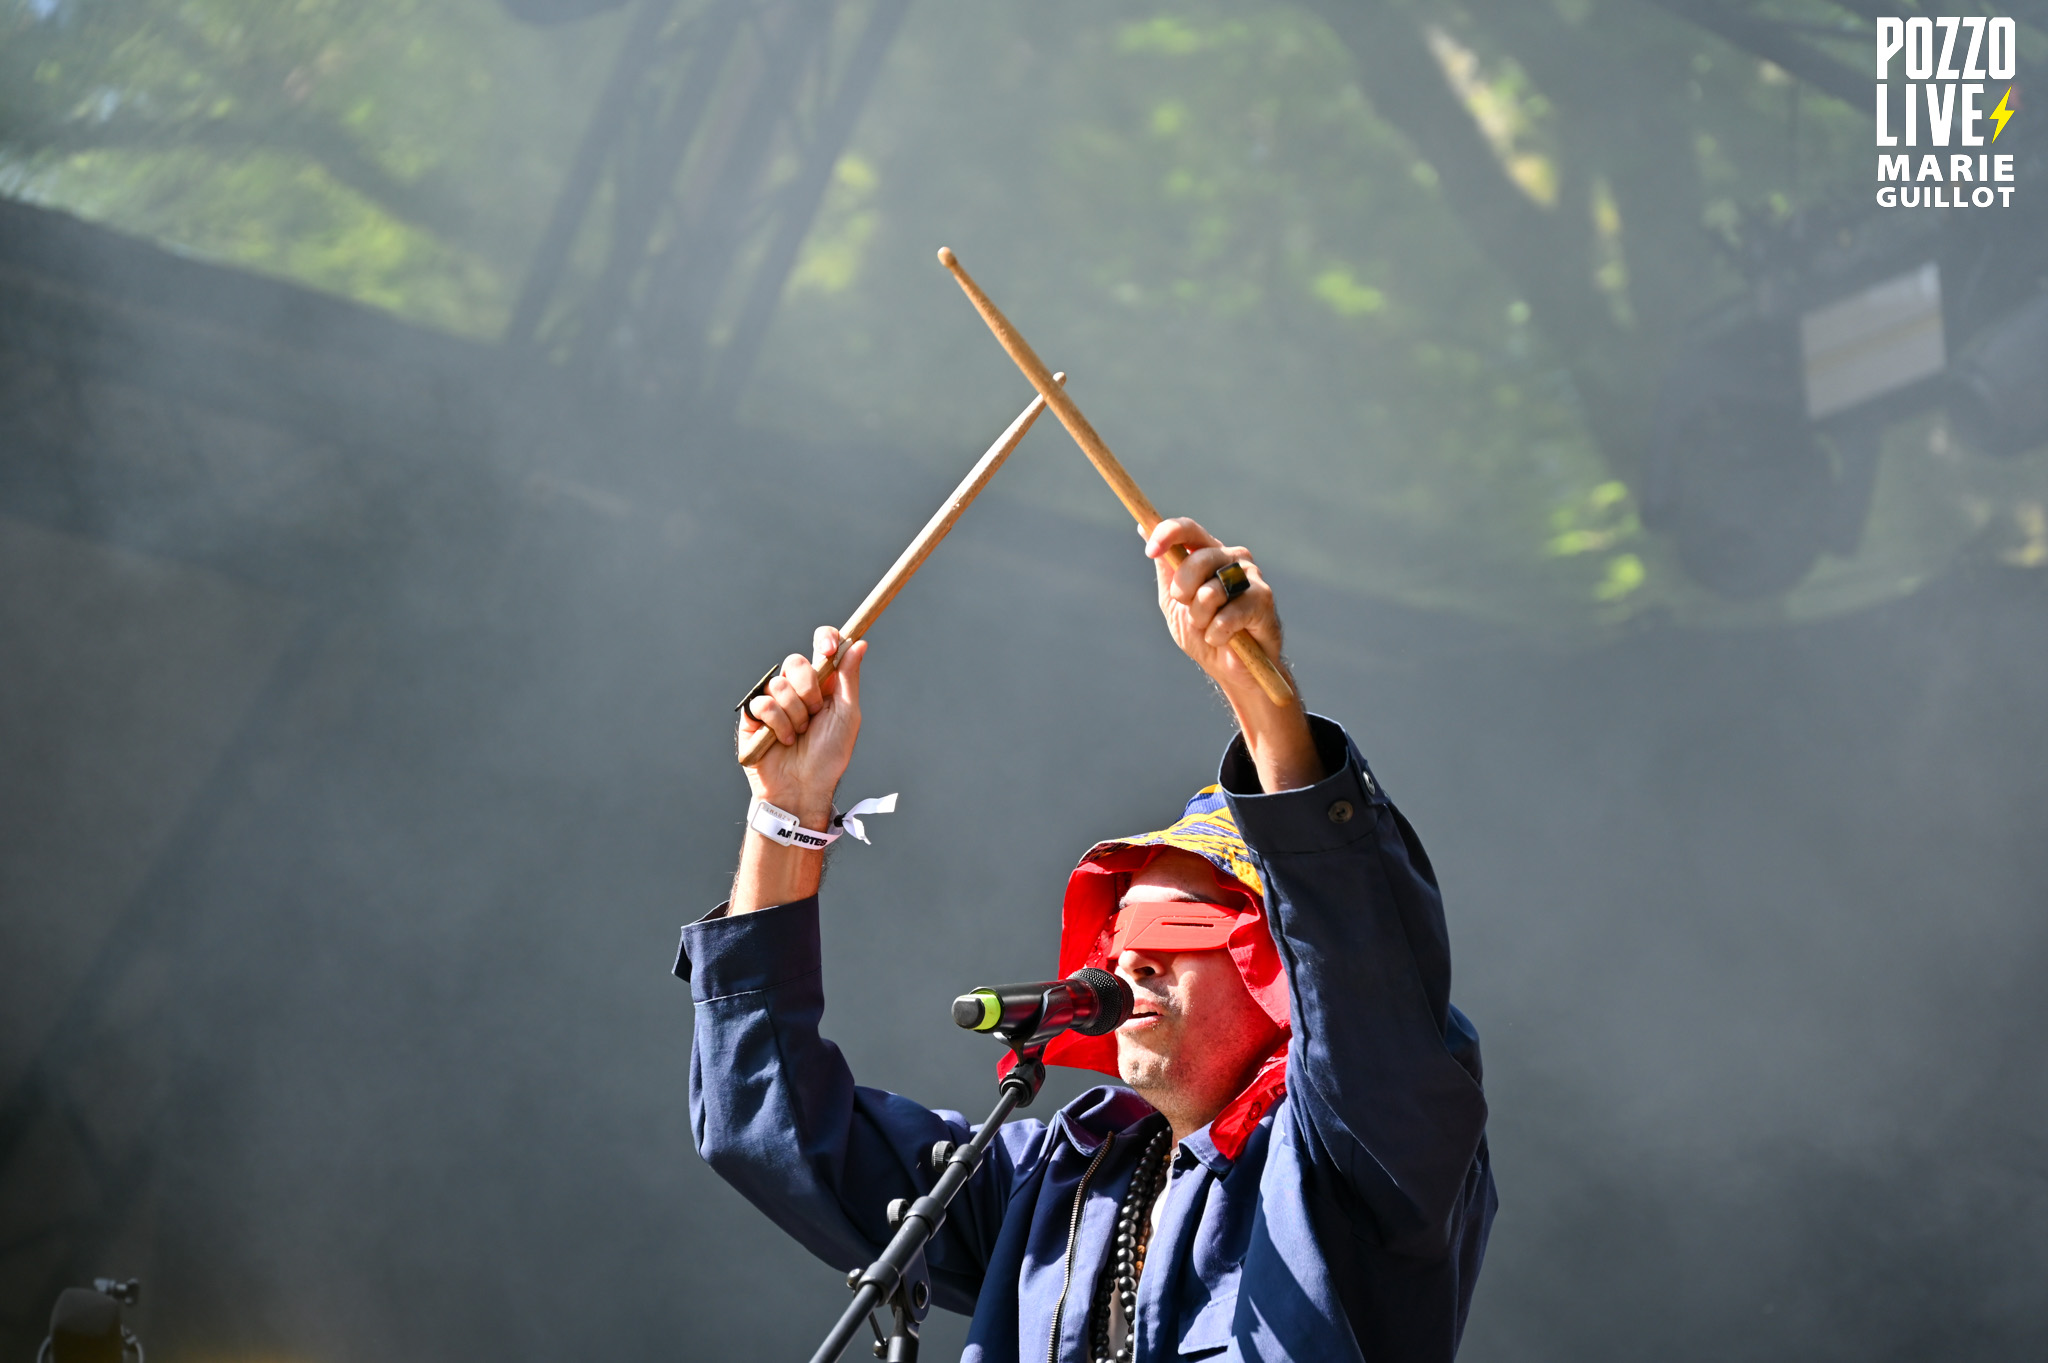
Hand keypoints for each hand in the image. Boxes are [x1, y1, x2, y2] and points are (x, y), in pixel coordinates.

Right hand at [738, 626, 865, 826]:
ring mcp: (773, 702)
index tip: (828, 647)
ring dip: (794, 713)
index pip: (820, 647)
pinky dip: (777, 723)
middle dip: (808, 689)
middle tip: (815, 712)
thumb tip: (859, 643)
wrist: (804, 787)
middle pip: (796, 662)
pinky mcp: (753, 718)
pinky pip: (761, 703)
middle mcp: (796, 689)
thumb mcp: (847, 715)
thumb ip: (849, 678)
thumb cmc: (829, 756)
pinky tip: (782, 740)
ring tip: (798, 734)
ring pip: (778, 684)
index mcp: (822, 684)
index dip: (823, 638)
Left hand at [1145, 518, 1286, 705]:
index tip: (1151, 552)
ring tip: (1209, 628)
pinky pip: (1227, 616)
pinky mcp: (1263, 599)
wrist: (1232, 670)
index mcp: (1208, 554)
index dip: (1167, 534)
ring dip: (1201, 618)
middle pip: (1198, 559)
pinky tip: (1224, 639)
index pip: (1188, 530)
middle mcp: (1232, 558)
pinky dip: (1217, 634)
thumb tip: (1142, 528)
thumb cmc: (1203, 634)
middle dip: (1183, 591)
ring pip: (1211, 591)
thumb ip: (1165, 569)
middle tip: (1188, 609)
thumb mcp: (1174, 603)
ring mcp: (1251, 576)